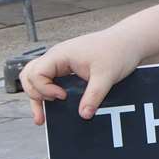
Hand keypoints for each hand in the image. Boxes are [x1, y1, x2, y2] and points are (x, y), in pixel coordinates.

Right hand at [19, 31, 141, 125]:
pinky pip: (50, 80)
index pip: (36, 73)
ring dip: (37, 95)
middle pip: (29, 75)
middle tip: (46, 112)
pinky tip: (55, 107)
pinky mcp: (68, 68)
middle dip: (34, 95)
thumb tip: (83, 115)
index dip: (44, 89)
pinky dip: (48, 93)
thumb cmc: (117, 52)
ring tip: (42, 117)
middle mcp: (56, 57)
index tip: (63, 96)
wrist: (129, 41)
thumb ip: (94, 95)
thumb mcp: (106, 76)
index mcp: (60, 55)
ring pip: (36, 78)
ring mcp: (61, 62)